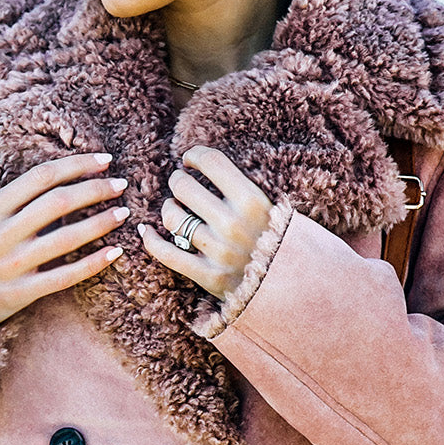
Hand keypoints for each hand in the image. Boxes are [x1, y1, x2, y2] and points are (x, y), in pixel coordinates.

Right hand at [0, 153, 127, 337]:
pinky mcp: (19, 293)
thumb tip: (61, 178)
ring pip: (67, 238)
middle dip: (96, 189)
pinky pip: (65, 276)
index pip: (41, 176)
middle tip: (122, 185)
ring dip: (101, 222)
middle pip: (58, 202)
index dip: (77, 165)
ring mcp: (10, 265)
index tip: (104, 160)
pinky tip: (114, 252)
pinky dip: (93, 263)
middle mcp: (0, 233)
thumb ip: (14, 201)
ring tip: (123, 214)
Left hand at [138, 145, 271, 299]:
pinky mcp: (208, 277)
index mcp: (252, 201)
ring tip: (176, 209)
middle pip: (183, 186)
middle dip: (178, 181)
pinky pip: (165, 253)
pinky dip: (151, 239)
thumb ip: (242, 188)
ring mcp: (218, 252)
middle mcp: (233, 224)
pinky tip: (146, 230)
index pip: (211, 162)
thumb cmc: (283, 242)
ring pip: (172, 217)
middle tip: (182, 184)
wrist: (297, 288)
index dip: (195, 155)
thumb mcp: (274, 207)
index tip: (190, 160)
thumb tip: (202, 162)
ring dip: (169, 209)